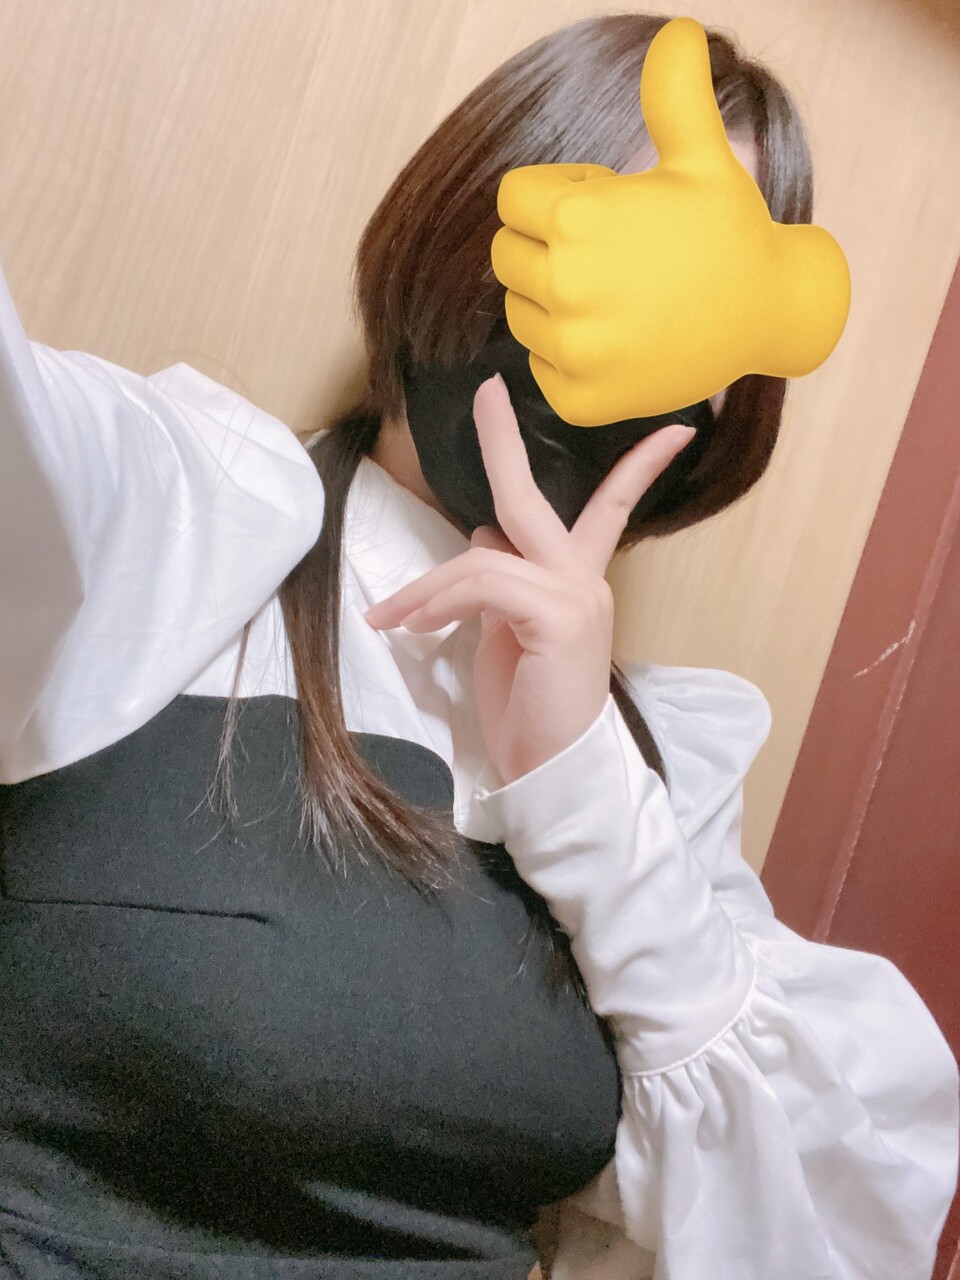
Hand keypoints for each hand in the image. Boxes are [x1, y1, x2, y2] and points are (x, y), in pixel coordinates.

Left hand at [363, 374, 694, 785]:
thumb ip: (498, 582)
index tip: (673, 431)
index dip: (636, 468)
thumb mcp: (506, 635)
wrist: (553, 770)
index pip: (611, 509)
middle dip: (503, 441)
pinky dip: (437, 602)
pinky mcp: (558, 616)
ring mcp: (576, 595)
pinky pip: (482, 583)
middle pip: (529, 498)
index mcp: (577, 580)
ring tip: (392, 618)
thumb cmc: (530, 708)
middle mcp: (583, 578)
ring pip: (482, 554)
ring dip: (426, 587)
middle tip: (487, 392)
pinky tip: (414, 628)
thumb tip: (481, 533)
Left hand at [490, 16, 849, 426]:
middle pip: (507, 254)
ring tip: (617, 295)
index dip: (559, 196)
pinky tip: (620, 340)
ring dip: (555, 300)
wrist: (769, 315)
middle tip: (614, 253)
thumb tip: (678, 31)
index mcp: (576, 221)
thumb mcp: (701, 157)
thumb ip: (672, 95)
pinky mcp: (577, 400)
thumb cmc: (730, 230)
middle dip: (549, 245)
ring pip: (519, 311)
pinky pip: (539, 365)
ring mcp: (570, 351)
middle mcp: (563, 287)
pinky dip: (568, 355)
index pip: (512, 200)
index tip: (606, 208)